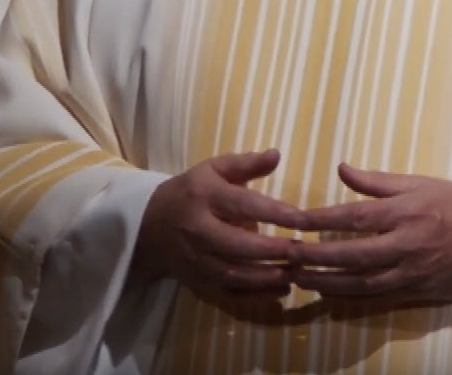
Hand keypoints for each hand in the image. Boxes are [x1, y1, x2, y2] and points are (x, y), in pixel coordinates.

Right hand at [132, 149, 306, 300]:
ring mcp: (195, 260)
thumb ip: (246, 164)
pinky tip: (281, 290)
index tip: (302, 219)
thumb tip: (277, 154)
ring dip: (266, 277)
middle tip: (301, 251)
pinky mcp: (196, 282)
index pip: (242, 205)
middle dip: (271, 251)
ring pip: (232, 274)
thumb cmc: (192, 192)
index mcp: (203, 196)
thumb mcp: (214, 170)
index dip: (274, 213)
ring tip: (296, 272)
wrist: (150, 225)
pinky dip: (255, 298)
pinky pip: (227, 295)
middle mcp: (197, 230)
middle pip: (235, 245)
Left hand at [288, 163, 451, 308]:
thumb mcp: (421, 183)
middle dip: (315, 256)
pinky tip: (330, 294)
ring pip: (361, 282)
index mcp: (406, 211)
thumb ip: (378, 181)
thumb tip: (341, 169)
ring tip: (299, 278)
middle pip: (352, 254)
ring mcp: (412, 272)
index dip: (320, 220)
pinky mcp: (418, 292)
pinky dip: (351, 298)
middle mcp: (406, 244)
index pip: (354, 217)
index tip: (292, 220)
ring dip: (327, 282)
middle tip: (286, 254)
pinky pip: (378, 298)